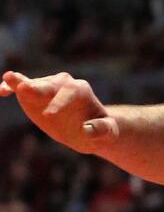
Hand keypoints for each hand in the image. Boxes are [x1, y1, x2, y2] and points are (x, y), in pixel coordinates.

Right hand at [0, 71, 117, 152]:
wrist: (88, 129)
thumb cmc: (99, 130)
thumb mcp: (106, 132)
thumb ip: (101, 129)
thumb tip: (87, 129)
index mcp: (81, 91)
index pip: (69, 93)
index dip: (60, 103)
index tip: (50, 116)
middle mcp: (63, 84)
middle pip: (49, 85)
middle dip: (39, 87)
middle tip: (25, 88)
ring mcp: (46, 87)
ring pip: (33, 84)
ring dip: (20, 82)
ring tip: (8, 79)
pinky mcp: (31, 94)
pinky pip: (18, 87)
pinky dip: (10, 87)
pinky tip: (1, 91)